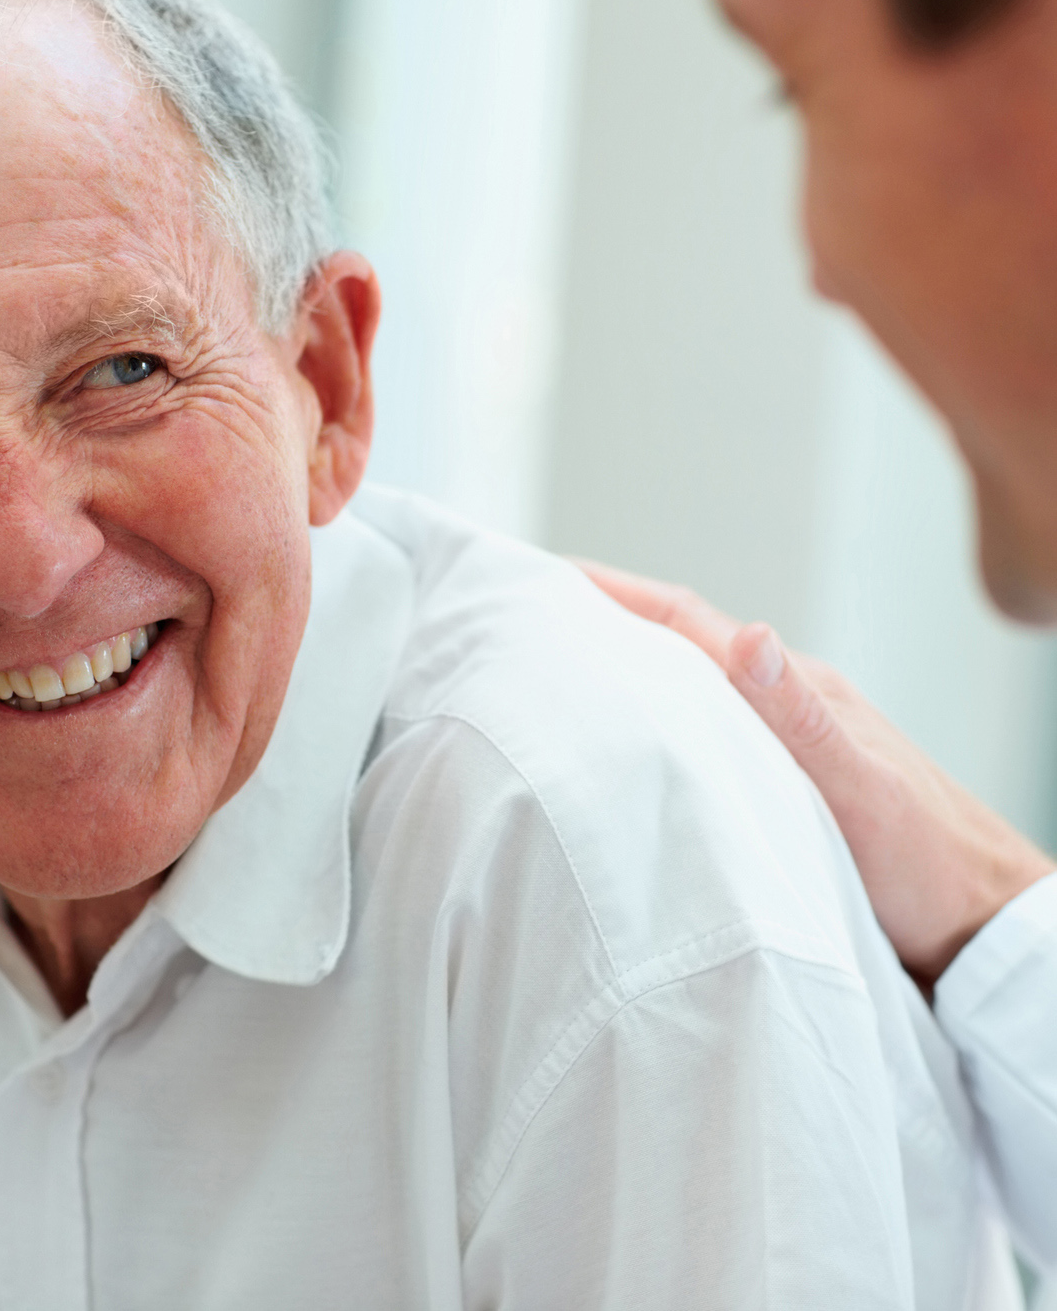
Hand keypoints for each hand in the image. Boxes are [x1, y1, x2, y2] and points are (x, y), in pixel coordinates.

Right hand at [580, 561, 1056, 984]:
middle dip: (604, 624)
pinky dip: (653, 727)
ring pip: (685, 693)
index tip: (549, 577)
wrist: (983, 935)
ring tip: (557, 678)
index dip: (616, 594)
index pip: (688, 622)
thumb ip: (803, 719)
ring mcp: (782, 746)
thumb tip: (750, 635)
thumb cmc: (933, 868)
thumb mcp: (860, 792)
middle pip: (678, 646)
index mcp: (797, 690)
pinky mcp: (779, 789)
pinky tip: (627, 752)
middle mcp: (783, 707)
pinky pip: (701, 739)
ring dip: (624, 674)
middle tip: (530, 621)